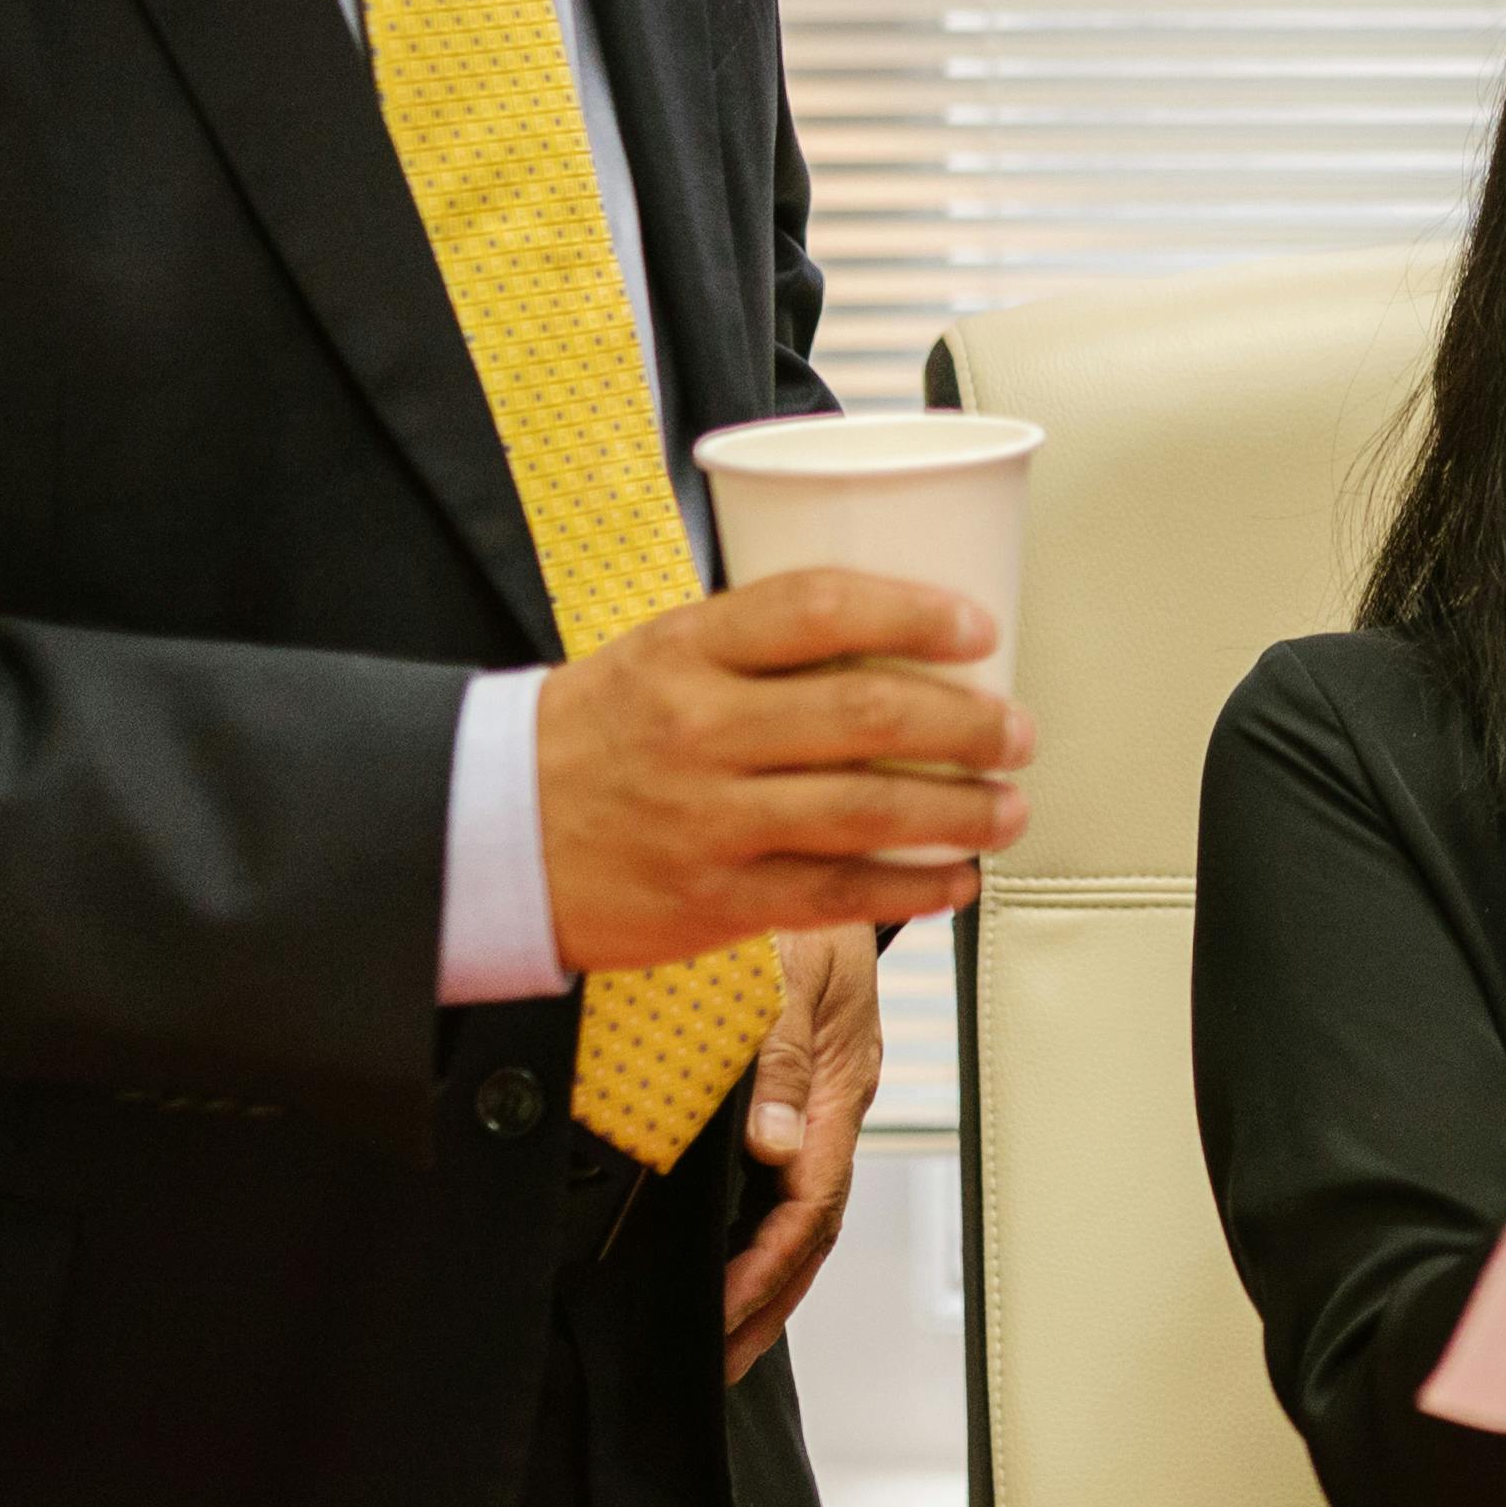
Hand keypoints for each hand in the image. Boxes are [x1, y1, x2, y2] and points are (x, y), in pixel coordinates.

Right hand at [535, 569, 1035, 971]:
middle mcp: (701, 730)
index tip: (979, 627)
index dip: (915, 612)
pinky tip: (955, 880)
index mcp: (688, 649)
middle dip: (968, 726)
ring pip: (868, 812)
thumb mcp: (661, 654)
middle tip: (1017, 732)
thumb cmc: (596, 734)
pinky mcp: (715, 900)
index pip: (819, 606)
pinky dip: (912, 889)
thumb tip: (899, 637)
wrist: (488, 835)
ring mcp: (710, 820)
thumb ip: (762, 646)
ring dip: (961, 812)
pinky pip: (837, 895)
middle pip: (867, 715)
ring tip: (1008, 807)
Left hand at [722, 929, 881, 1379]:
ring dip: (766, 1277)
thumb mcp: (793, 974)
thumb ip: (783, 1061)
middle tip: (720, 1360)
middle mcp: (835, 1105)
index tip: (722, 1314)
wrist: (834, 857)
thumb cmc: (812, 908)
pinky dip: (759, 1230)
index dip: (766, 1267)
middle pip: (812, 1229)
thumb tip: (775, 1148)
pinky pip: (784, 1179)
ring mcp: (822, 1100)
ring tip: (726, 1337)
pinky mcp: (800, 1087)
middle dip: (769, 1302)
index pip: (809, 1204)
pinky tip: (728, 1253)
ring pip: (800, 1211)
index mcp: (842, 1087)